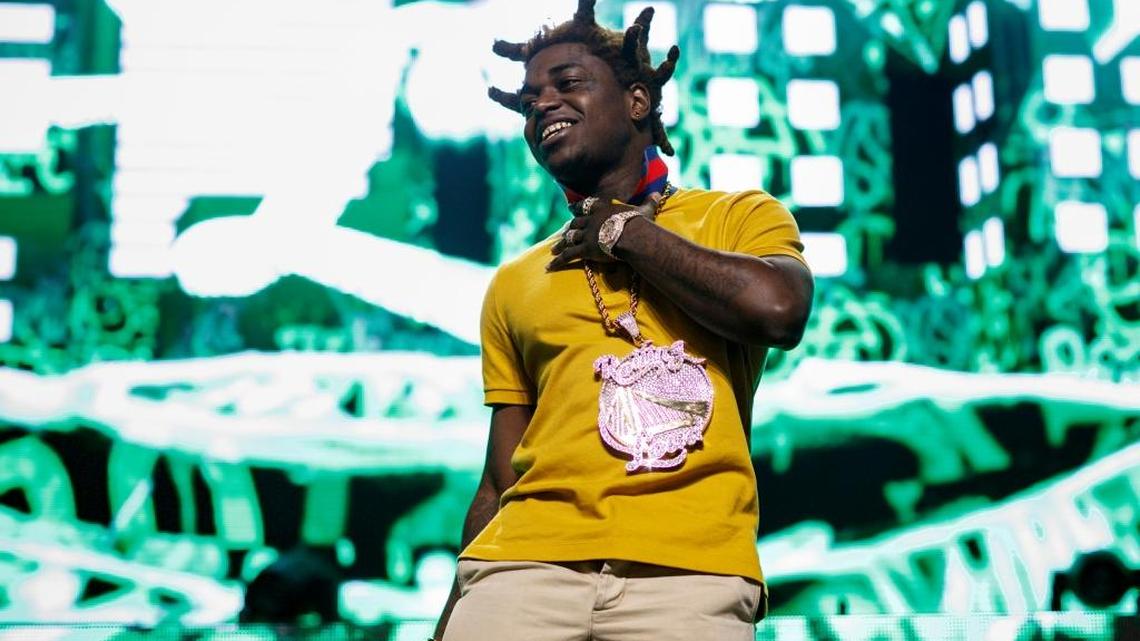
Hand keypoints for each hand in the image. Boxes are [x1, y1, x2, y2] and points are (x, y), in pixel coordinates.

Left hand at [547, 192, 661, 270]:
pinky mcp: (585, 249)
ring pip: (569, 239)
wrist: (633, 236)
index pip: (587, 206)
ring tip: (553, 250)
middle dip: (567, 228)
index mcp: (603, 208)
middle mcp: (591, 219)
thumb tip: (658, 194)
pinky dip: (558, 261)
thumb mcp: (645, 210)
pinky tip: (549, 266)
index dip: (578, 207)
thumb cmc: (640, 224)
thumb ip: (649, 202)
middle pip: (575, 224)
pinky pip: (568, 255)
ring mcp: (587, 234)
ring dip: (560, 245)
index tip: (571, 208)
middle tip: (561, 232)